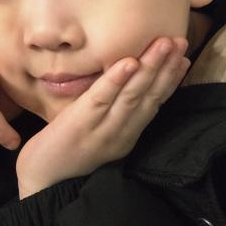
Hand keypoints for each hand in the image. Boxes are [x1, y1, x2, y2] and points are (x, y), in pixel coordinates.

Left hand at [16, 37, 189, 197]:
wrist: (41, 183)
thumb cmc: (66, 155)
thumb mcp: (98, 134)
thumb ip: (113, 114)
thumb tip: (124, 85)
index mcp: (127, 135)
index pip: (154, 104)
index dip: (171, 81)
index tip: (185, 58)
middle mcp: (121, 133)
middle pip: (149, 96)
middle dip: (167, 67)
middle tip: (181, 41)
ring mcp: (103, 129)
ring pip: (132, 95)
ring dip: (150, 67)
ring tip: (164, 44)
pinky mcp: (81, 124)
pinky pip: (102, 98)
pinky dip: (116, 79)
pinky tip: (129, 62)